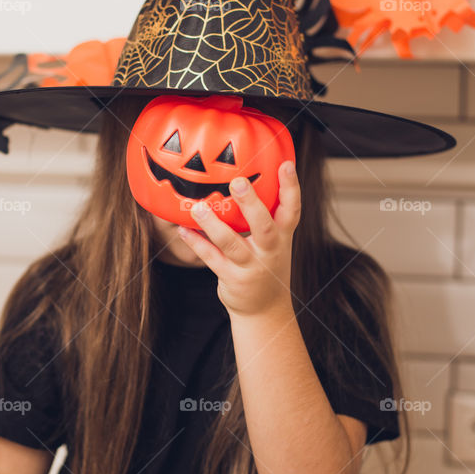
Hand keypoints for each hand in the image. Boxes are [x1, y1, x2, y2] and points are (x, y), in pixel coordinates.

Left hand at [177, 160, 299, 316]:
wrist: (265, 309)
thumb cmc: (266, 264)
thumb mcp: (276, 242)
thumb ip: (266, 215)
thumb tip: (247, 178)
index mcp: (283, 237)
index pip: (292, 210)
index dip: (291, 187)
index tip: (286, 164)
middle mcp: (270, 251)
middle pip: (264, 226)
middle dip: (251, 204)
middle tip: (238, 182)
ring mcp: (251, 266)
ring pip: (231, 243)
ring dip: (213, 224)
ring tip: (198, 207)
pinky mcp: (231, 278)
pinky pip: (211, 258)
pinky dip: (196, 242)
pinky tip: (182, 229)